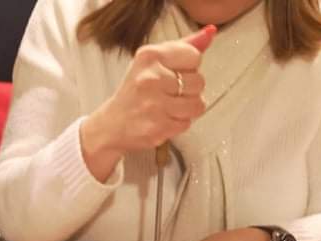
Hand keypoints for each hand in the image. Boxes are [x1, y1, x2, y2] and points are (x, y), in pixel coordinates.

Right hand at [79, 25, 215, 180]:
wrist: (111, 125)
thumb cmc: (135, 91)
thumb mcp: (153, 62)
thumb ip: (183, 47)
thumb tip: (210, 33)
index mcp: (149, 56)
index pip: (194, 55)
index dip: (188, 67)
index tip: (172, 74)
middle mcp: (150, 78)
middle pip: (199, 81)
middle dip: (189, 90)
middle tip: (167, 94)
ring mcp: (154, 104)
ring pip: (197, 104)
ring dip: (186, 108)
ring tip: (168, 108)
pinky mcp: (158, 127)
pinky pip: (187, 123)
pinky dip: (178, 123)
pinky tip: (163, 120)